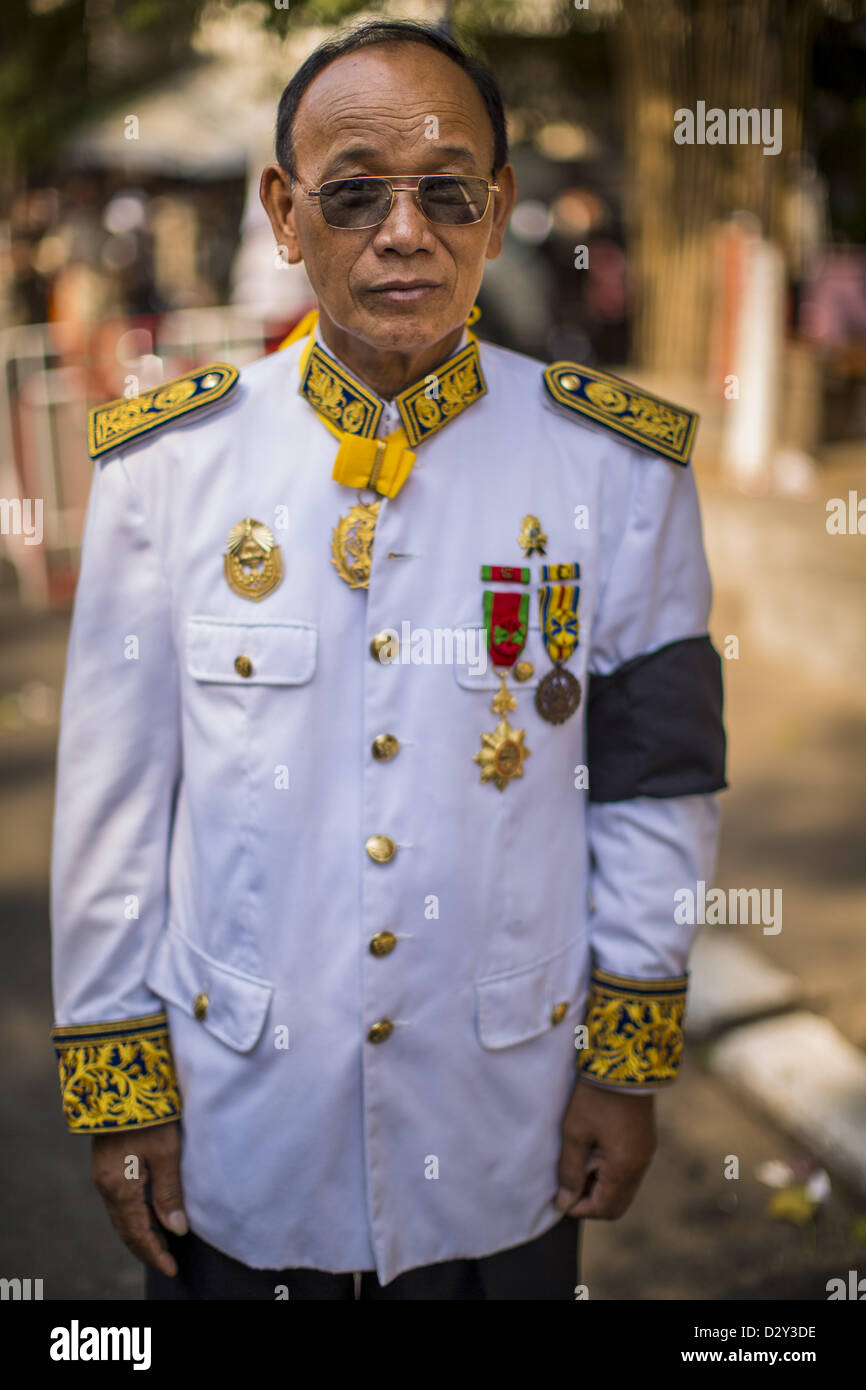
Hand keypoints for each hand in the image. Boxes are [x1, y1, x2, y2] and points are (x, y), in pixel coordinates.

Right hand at [91, 1121, 186, 1276]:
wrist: (119, 1081)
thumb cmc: (149, 1115)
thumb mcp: (166, 1153)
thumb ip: (169, 1193)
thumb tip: (177, 1230)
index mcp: (119, 1187)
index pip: (138, 1233)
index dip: (155, 1253)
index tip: (172, 1268)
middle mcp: (105, 1186)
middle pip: (126, 1228)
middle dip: (146, 1247)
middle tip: (168, 1261)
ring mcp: (103, 1175)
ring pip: (121, 1215)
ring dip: (140, 1231)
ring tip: (163, 1242)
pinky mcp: (106, 1164)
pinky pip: (119, 1200)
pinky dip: (134, 1214)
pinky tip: (149, 1213)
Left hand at [555, 1079, 655, 1218]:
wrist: (624, 1062)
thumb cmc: (595, 1097)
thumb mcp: (575, 1133)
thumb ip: (569, 1171)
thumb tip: (565, 1203)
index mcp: (624, 1168)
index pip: (604, 1209)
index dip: (579, 1209)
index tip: (560, 1197)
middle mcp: (640, 1166)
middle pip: (617, 1205)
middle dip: (592, 1202)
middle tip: (570, 1186)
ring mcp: (646, 1153)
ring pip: (625, 1189)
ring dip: (602, 1188)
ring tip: (579, 1168)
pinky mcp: (646, 1141)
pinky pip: (630, 1172)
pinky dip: (612, 1174)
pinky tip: (595, 1155)